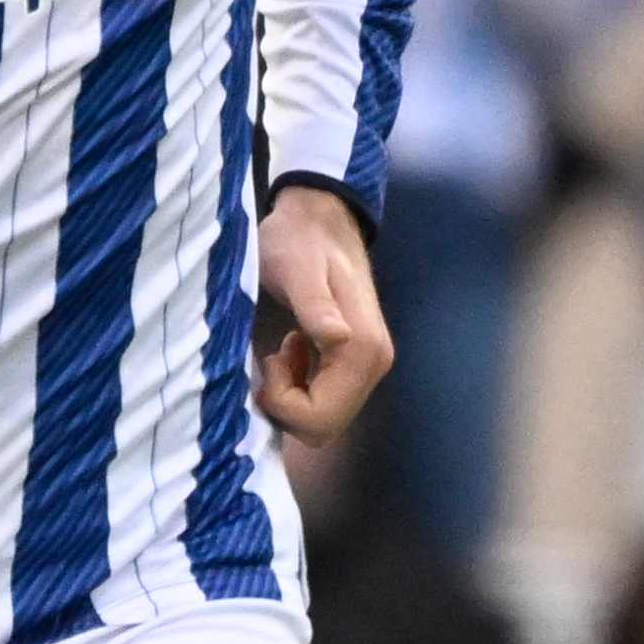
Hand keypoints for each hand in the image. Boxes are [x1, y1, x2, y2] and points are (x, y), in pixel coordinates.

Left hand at [250, 181, 393, 438]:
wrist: (319, 216)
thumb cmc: (299, 240)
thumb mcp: (297, 270)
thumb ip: (315, 307)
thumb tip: (338, 340)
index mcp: (363, 350)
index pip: (321, 419)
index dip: (284, 405)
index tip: (269, 362)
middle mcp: (374, 365)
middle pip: (323, 427)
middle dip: (286, 404)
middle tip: (273, 356)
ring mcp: (366, 367)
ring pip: (322, 417)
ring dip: (291, 394)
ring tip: (282, 349)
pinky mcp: (354, 364)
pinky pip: (323, 400)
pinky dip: (298, 386)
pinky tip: (291, 349)